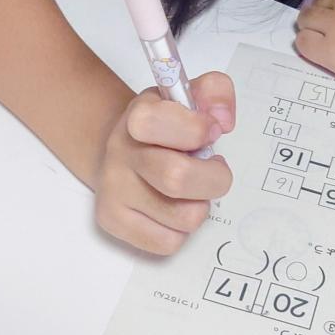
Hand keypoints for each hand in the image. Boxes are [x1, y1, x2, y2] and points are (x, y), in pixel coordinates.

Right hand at [94, 71, 234, 254]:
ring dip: (200, 204)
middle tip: (214, 168)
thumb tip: (222, 121)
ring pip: (183, 217)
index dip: (197, 129)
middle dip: (214, 178)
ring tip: (192, 189)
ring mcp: (113, 189)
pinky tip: (174, 207)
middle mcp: (120, 151)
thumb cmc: (167, 126)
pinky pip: (168, 242)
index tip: (211, 131)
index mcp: (139, 115)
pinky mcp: (112, 221)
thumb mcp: (190, 95)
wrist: (123, 149)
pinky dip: (182, 229)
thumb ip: (216, 92)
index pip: (160, 122)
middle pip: (177, 178)